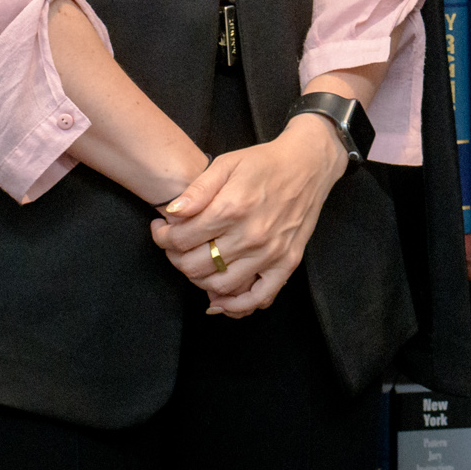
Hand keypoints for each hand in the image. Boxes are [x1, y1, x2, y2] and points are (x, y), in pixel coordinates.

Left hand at [148, 113, 348, 316]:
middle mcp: (251, 235)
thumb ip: (198, 189)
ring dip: (199, 279)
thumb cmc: (264, 163)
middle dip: (176, 257)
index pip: (181, 239)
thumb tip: (173, 213)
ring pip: (220, 285)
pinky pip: (258, 297)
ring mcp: (270, 252)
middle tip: (175, 245)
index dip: (163, 236)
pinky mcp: (287, 263)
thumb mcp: (226, 163)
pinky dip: (236, 306)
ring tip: (197, 262)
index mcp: (232, 207)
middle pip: (195, 266)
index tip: (162, 228)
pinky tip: (220, 300)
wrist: (308, 164)